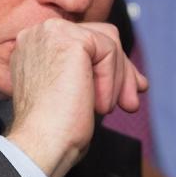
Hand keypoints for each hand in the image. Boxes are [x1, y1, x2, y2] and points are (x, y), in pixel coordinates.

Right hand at [7, 19, 146, 176]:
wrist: (41, 144)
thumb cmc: (55, 129)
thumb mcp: (79, 93)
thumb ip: (99, 75)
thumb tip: (139, 80)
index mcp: (36, 45)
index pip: (86, 42)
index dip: (111, 66)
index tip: (126, 94)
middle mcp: (39, 32)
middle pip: (101, 37)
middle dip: (121, 71)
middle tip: (130, 103)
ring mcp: (52, 32)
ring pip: (109, 43)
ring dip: (118, 79)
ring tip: (107, 109)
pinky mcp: (69, 39)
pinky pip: (109, 51)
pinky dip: (111, 81)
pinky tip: (99, 105)